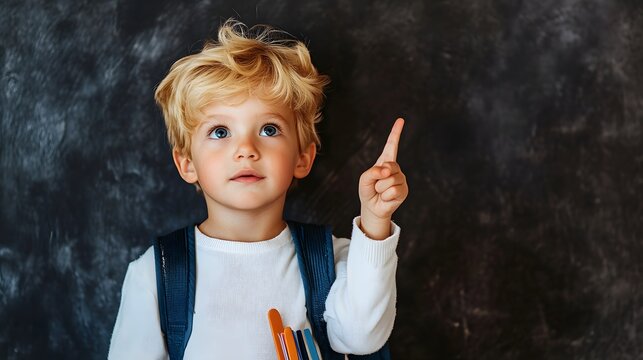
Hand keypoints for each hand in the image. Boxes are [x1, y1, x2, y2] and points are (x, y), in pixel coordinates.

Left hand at [358, 118, 408, 238]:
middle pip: (388, 166)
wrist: (372, 207)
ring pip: (390, 180)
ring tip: (380, 192)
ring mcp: (401, 179)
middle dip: (378, 177)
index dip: (396, 132)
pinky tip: (386, 198)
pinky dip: (386, 196)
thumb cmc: (368, 190)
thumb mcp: (364, 179)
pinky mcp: (404, 190)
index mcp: (385, 161)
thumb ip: (373, 172)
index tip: (400, 120)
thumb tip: (387, 171)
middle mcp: (395, 168)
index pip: (391, 145)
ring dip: (381, 188)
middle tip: (376, 185)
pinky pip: (393, 191)